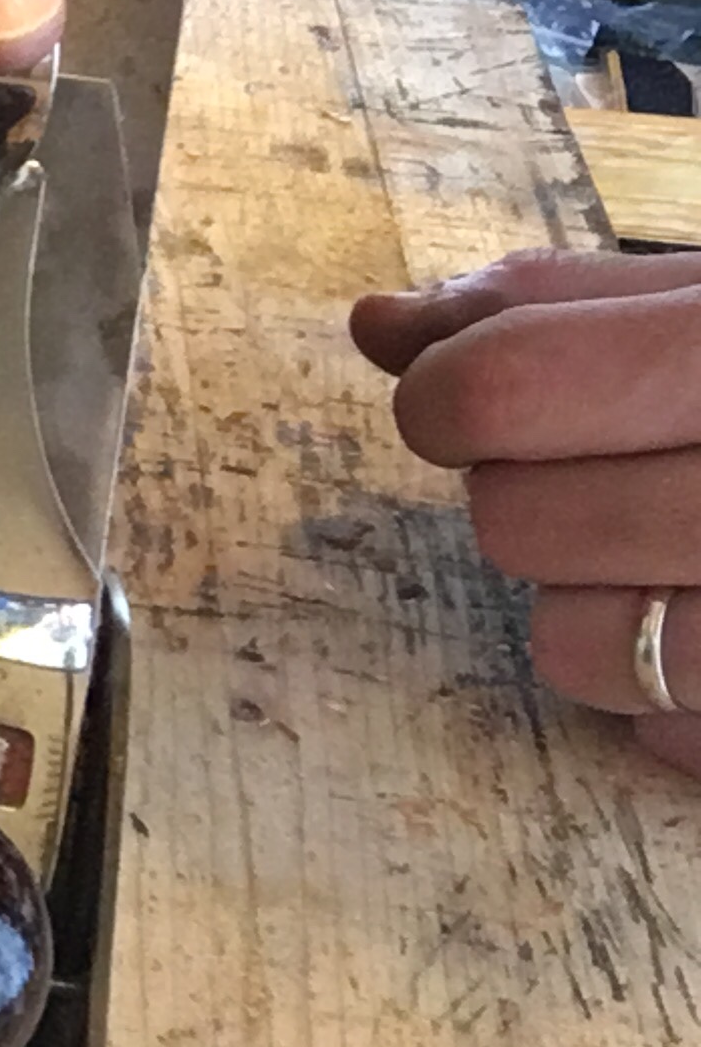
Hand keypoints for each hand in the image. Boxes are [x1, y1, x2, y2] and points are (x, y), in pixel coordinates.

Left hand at [352, 249, 700, 777]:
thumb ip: (560, 305)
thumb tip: (377, 325)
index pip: (496, 393)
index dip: (451, 396)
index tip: (479, 397)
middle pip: (518, 524)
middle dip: (536, 494)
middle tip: (626, 466)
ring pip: (573, 653)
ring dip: (596, 604)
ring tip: (685, 551)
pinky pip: (664, 741)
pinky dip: (675, 700)